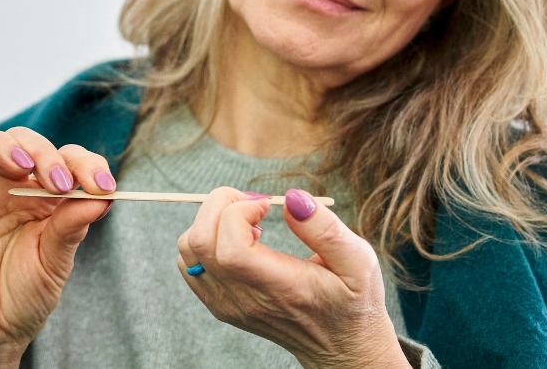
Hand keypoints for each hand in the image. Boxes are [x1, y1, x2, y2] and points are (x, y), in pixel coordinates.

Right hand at [0, 127, 115, 367]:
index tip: (102, 186)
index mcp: (43, 192)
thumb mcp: (55, 261)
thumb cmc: (26, 294)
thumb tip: (102, 197)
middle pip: (22, 141)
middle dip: (44, 153)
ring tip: (21, 166)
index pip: (65, 157)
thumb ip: (72, 226)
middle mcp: (8, 184)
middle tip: (59, 183)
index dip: (85, 163)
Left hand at [176, 188, 410, 368]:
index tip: (267, 205)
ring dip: (211, 221)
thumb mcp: (359, 262)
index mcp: (280, 288)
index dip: (238, 212)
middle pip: (198, 242)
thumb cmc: (355, 302)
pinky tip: (241, 239)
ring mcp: (228, 304)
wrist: (341, 348)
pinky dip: (206, 239)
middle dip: (220, 205)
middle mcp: (245, 300)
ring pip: (188, 250)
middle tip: (253, 204)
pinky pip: (190, 263)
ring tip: (248, 222)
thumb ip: (325, 229)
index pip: (228, 248)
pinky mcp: (220, 304)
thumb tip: (291, 198)